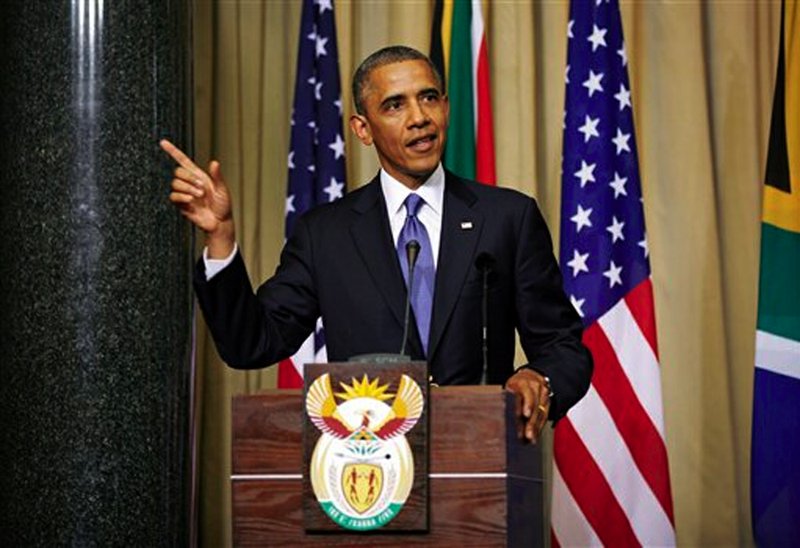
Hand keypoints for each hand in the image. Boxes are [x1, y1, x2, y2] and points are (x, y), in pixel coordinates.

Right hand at [160, 139, 234, 256]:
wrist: (220, 222)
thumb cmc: (223, 205)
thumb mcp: (222, 189)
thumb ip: (217, 176)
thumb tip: (214, 162)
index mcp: (199, 176)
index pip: (182, 161)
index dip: (173, 151)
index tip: (163, 142)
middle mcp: (190, 183)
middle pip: (177, 172)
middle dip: (188, 177)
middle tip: (202, 187)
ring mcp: (185, 194)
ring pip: (175, 183)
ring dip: (187, 188)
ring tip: (199, 195)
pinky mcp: (181, 205)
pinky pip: (174, 196)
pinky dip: (182, 197)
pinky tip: (191, 201)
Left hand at [505, 368, 550, 442]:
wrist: (531, 376)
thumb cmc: (516, 386)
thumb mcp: (509, 388)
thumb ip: (506, 400)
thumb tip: (496, 417)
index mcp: (521, 382)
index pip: (525, 393)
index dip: (527, 404)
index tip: (525, 415)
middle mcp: (534, 386)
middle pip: (534, 405)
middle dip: (531, 421)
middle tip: (527, 434)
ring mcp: (542, 393)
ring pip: (541, 411)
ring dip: (536, 426)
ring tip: (531, 438)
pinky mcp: (548, 400)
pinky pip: (545, 415)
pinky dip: (540, 426)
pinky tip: (535, 435)